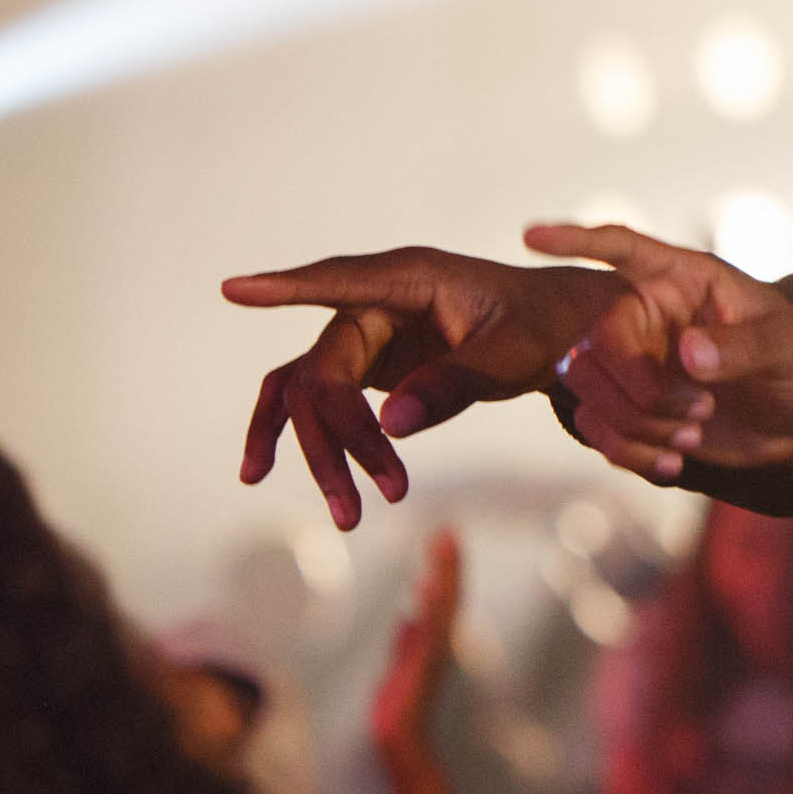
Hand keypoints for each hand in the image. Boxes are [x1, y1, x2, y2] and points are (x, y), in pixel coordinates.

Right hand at [225, 249, 624, 527]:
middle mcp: (375, 302)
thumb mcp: (513, 355)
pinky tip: (260, 470)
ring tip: (345, 515)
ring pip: (312, 392)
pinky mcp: (366, 365)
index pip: (338, 282)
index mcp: (411, 278)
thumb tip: (391, 424)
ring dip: (319, 451)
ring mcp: (365, 334)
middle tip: (362, 504)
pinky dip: (298, 435)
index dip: (285, 288)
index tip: (234, 290)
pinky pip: (316, 400)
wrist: (559, 332)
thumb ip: (456, 384)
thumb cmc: (542, 328)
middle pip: (324, 370)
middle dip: (336, 439)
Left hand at [372, 528, 462, 765]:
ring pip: (444, 608)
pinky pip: (432, 630)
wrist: (399, 742)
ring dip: (445, 576)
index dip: (446, 568)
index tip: (444, 537)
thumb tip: (406, 620)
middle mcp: (439, 644)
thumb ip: (404, 645)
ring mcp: (434, 655)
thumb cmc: (398, 712)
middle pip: (449, 596)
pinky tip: (430, 587)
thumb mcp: (398, 669)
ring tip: (445, 546)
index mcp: (432, 642)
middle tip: (447, 530)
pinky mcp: (424, 667)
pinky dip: (434, 608)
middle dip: (449, 564)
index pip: (444, 598)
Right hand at [521, 222, 792, 531]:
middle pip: (594, 342)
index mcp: (682, 280)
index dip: (575, 239)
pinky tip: (675, 462)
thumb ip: (740, 346)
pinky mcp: (635, 410)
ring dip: (637, 425)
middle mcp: (649, 316)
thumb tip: (688, 353)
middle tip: (698, 411)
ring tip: (694, 433)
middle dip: (638, 388)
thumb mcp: (785, 346)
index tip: (532, 234)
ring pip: (590, 391)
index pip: (621, 248)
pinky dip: (632, 453)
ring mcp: (637, 364)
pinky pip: (601, 431)